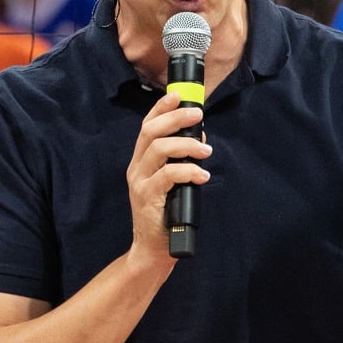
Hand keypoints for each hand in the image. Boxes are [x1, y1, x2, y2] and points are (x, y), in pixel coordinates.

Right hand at [125, 92, 210, 272]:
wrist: (153, 248)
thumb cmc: (166, 212)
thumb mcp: (172, 181)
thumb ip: (181, 159)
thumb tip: (200, 136)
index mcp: (141, 160)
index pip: (146, 126)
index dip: (161, 108)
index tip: (178, 95)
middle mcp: (136, 167)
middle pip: (151, 132)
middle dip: (176, 119)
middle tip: (198, 115)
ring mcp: (140, 182)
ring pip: (160, 150)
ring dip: (187, 145)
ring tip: (206, 150)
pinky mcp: (147, 197)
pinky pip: (168, 176)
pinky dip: (188, 171)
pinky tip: (202, 175)